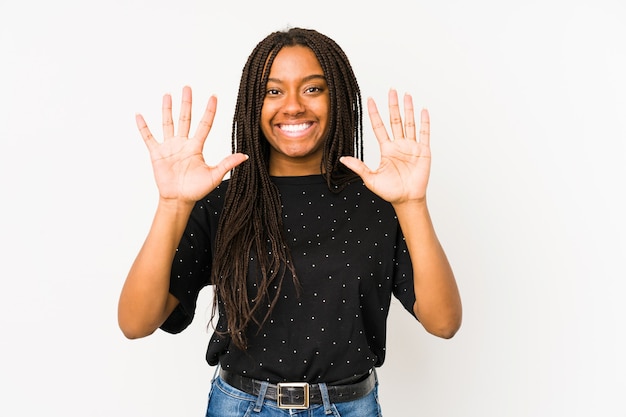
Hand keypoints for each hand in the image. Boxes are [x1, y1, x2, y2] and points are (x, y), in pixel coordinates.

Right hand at [136, 86, 247, 202]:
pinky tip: (139, 115)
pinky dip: (143, 127)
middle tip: (188, 87)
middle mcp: (183, 143)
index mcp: (196, 147)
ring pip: (168, 123)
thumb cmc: (196, 190)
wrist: (179, 200)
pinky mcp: (157, 153)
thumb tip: (244, 156)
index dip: (210, 110)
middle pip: (185, 118)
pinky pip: (149, 137)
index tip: (214, 96)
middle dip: (187, 103)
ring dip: (167, 109)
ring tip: (167, 94)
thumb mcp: (214, 176)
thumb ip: (227, 164)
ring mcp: (169, 147)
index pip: (205, 124)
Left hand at [341, 89, 430, 203]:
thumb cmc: (390, 191)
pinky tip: (423, 110)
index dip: (374, 113)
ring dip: (408, 109)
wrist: (406, 199)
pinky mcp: (423, 151)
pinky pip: (424, 133)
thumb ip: (358, 167)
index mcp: (386, 149)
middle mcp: (399, 145)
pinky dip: (424, 122)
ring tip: (406, 95)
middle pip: (395, 120)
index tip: (370, 100)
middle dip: (393, 105)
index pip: (379, 127)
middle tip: (391, 90)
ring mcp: (411, 146)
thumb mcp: (370, 178)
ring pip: (409, 123)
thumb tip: (342, 159)